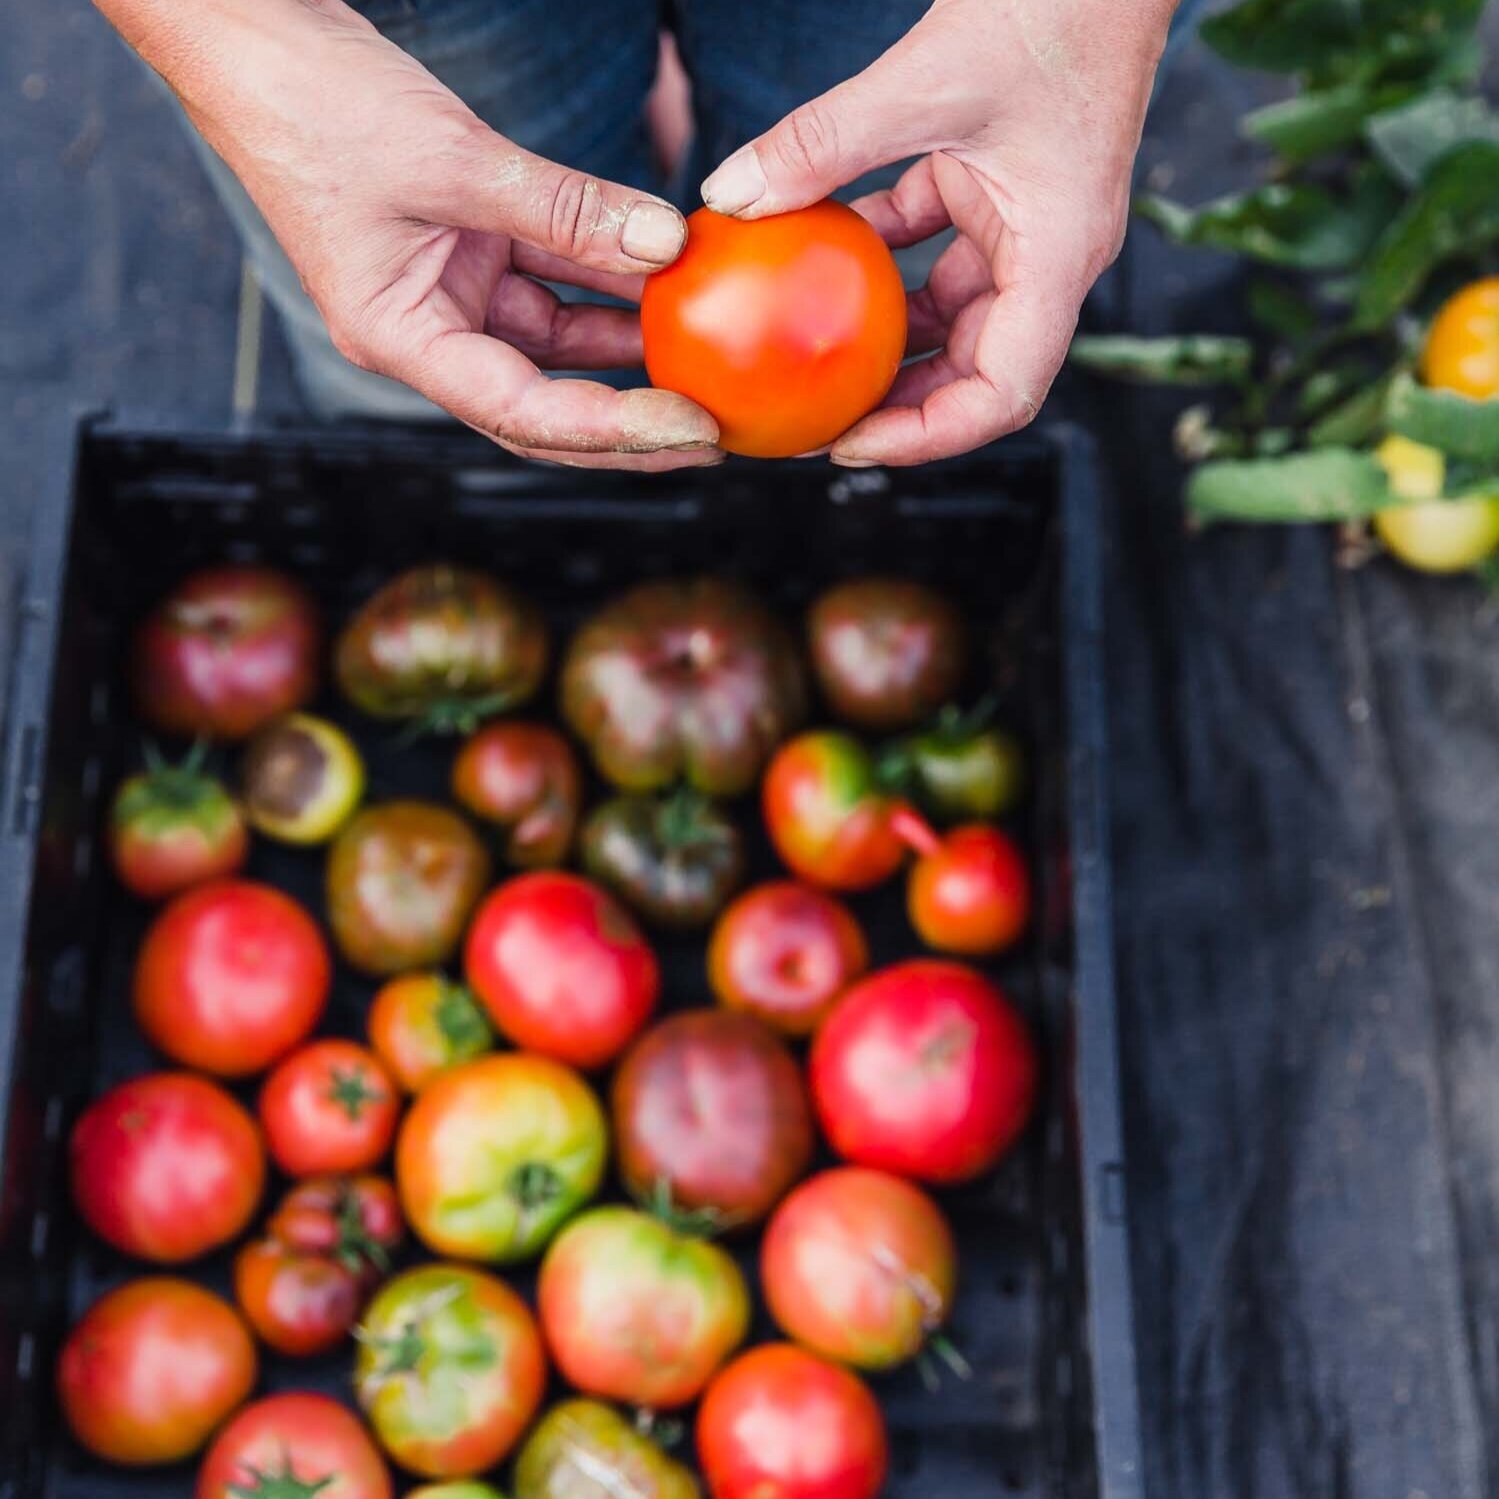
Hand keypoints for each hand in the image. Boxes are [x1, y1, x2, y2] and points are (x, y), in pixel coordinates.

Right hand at [104, 0, 719, 467]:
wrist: (250, 38)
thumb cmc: (318, 103)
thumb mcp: (458, 161)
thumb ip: (568, 211)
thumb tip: (668, 247)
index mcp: (401, 341)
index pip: (525, 413)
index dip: (615, 430)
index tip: (694, 431)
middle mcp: (426, 334)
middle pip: (546, 405)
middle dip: (630, 422)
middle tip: (716, 433)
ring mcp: (445, 296)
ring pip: (554, 343)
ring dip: (625, 347)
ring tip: (706, 357)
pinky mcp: (464, 254)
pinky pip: (548, 284)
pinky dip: (600, 282)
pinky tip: (661, 280)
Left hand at [701, 0, 1176, 465]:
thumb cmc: (1051, 3)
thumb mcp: (924, 77)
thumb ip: (822, 144)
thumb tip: (726, 195)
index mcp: (1059, 258)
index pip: (1003, 393)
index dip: (928, 437)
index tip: (852, 442)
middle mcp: (1050, 260)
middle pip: (974, 373)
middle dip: (898, 409)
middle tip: (815, 422)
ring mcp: (1025, 230)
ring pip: (950, 319)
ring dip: (884, 343)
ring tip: (808, 362)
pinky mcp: (996, 194)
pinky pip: (932, 252)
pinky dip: (879, 264)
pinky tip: (817, 260)